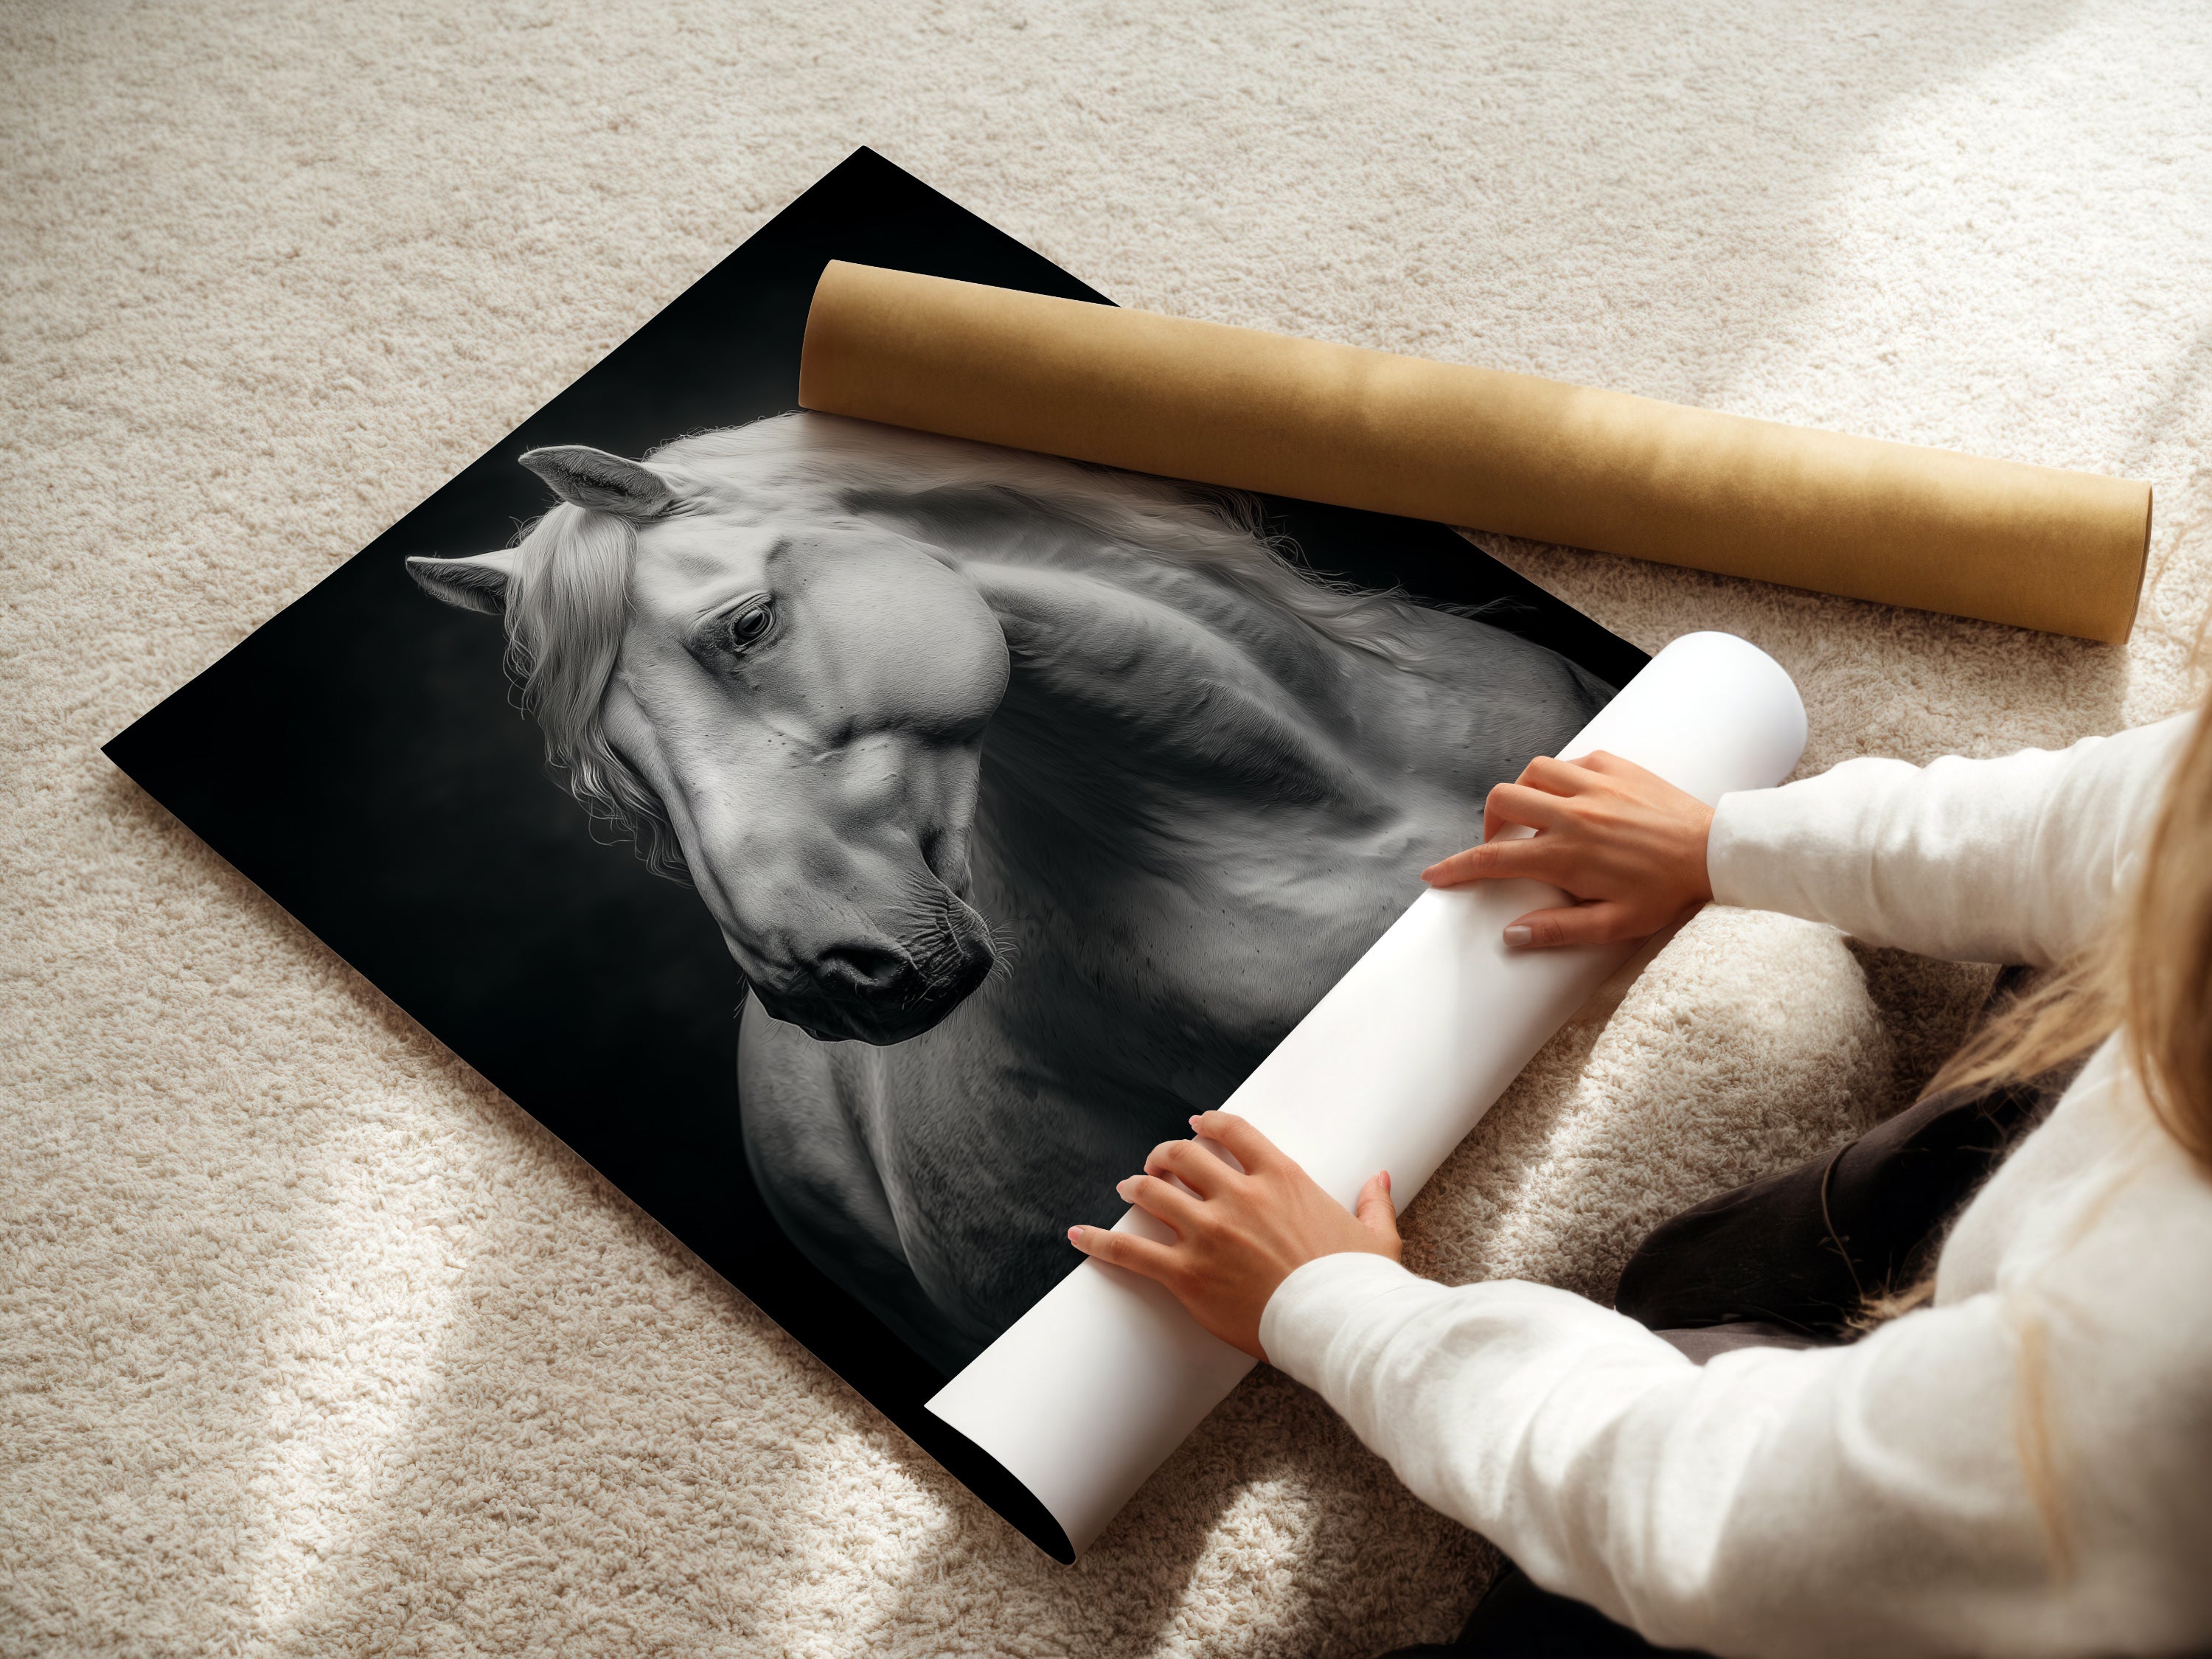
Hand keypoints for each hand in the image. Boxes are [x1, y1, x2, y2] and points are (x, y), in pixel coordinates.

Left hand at [1066, 1111, 1399, 1361]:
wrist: (1340, 1326)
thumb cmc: (1358, 1285)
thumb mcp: (1375, 1237)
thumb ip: (1373, 1202)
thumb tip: (1380, 1178)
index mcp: (1282, 1178)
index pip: (1233, 1132)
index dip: (1208, 1124)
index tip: (1196, 1125)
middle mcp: (1239, 1196)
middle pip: (1183, 1156)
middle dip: (1165, 1155)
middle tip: (1156, 1163)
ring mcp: (1209, 1233)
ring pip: (1153, 1193)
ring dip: (1136, 1187)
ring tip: (1126, 1188)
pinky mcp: (1187, 1274)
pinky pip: (1131, 1251)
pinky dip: (1099, 1241)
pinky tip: (1077, 1235)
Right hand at [1421, 751, 1713, 948]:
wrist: (1715, 851)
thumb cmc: (1667, 892)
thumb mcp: (1615, 925)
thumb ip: (1559, 930)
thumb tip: (1511, 935)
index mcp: (1566, 855)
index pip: (1493, 859)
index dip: (1456, 867)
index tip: (1435, 875)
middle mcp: (1572, 813)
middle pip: (1502, 800)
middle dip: (1488, 822)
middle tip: (1501, 844)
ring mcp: (1594, 784)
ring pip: (1532, 771)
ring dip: (1523, 792)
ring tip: (1535, 816)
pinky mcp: (1616, 765)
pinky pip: (1571, 761)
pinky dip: (1561, 777)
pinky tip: (1574, 797)